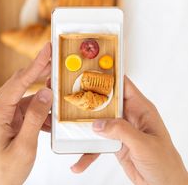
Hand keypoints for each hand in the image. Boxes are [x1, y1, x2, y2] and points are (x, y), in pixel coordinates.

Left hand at [0, 43, 52, 184]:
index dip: (36, 63)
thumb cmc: (3, 173)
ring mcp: (2, 113)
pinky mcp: (8, 119)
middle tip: (58, 60)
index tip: (48, 48)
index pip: (20, 81)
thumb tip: (46, 92)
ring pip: (27, 95)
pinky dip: (40, 111)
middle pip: (22, 82)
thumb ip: (35, 117)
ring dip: (43, 96)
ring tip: (60, 93)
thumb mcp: (24, 146)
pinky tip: (51, 118)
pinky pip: (27, 108)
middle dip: (41, 71)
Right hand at [71, 76, 187, 184]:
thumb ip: (121, 131)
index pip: (123, 86)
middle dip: (90, 101)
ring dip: (85, 128)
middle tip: (73, 99)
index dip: (109, 77)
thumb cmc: (165, 163)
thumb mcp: (144, 144)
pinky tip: (79, 161)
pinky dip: (88, 151)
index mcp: (141, 109)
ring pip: (99, 122)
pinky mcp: (115, 144)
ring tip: (71, 130)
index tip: (91, 73)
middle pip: (106, 102)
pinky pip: (98, 144)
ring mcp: (121, 130)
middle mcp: (130, 116)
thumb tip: (99, 124)